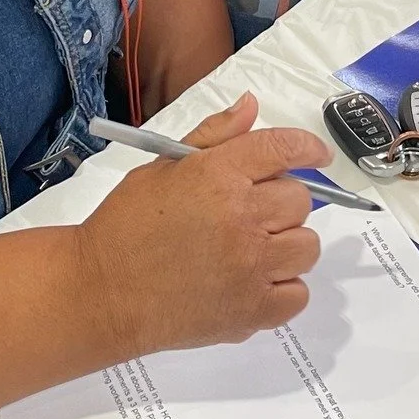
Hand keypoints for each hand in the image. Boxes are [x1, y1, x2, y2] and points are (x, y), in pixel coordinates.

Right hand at [75, 94, 329, 357]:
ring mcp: (251, 268)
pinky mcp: (252, 312)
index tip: (317, 155)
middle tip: (253, 211)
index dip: (308, 148)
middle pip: (300, 199)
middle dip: (282, 200)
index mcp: (218, 175)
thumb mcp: (163, 165)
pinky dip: (283, 288)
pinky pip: (298, 294)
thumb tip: (252, 105)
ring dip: (287, 243)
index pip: (284, 149)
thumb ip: (214, 134)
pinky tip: (255, 281)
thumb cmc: (127, 225)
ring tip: (254, 248)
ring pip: (307, 246)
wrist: (102, 292)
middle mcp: (242, 218)